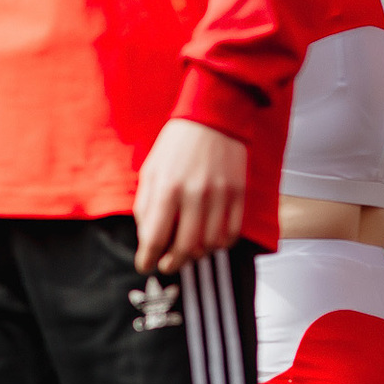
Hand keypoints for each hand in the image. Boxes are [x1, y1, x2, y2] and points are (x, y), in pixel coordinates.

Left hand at [133, 118, 246, 274]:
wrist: (213, 118)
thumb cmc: (176, 145)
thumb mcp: (150, 170)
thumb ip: (146, 204)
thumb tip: (145, 235)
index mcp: (168, 188)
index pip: (155, 237)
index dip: (148, 257)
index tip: (144, 265)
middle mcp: (195, 195)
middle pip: (185, 247)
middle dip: (172, 263)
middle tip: (166, 265)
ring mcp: (221, 196)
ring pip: (210, 244)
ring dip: (196, 255)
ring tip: (187, 252)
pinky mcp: (239, 194)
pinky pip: (232, 232)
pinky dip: (220, 244)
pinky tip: (210, 241)